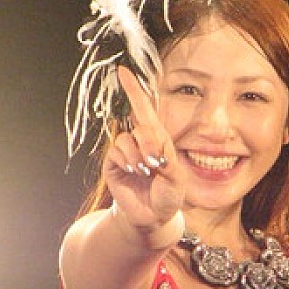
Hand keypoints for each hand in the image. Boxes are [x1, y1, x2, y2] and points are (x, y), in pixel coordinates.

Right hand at [103, 67, 185, 231]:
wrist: (153, 217)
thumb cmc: (168, 196)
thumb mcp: (176, 177)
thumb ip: (165, 158)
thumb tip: (151, 144)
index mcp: (157, 139)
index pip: (144, 110)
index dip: (134, 90)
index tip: (123, 71)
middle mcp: (140, 141)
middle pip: (139, 126)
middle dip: (149, 144)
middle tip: (155, 164)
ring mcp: (125, 152)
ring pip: (127, 140)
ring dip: (138, 158)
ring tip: (145, 173)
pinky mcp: (113, 164)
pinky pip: (116, 152)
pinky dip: (127, 163)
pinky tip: (133, 173)